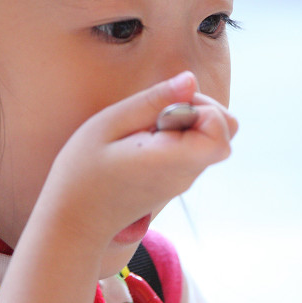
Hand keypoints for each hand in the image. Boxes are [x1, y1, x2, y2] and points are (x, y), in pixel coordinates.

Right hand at [31, 71, 236, 251]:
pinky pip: (194, 150)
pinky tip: (145, 142)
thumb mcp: (108, 124)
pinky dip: (178, 138)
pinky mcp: (176, 183)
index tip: (165, 109)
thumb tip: (190, 79)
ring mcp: (184, 181)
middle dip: (202, 108)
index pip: (221, 128)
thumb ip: (152, 100)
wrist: (74, 223)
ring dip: (188, 123)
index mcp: (173, 160)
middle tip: (159, 113)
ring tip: (146, 130)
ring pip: (211, 139)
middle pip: (227, 130)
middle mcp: (187, 174)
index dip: (201, 105)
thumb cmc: (82, 173)